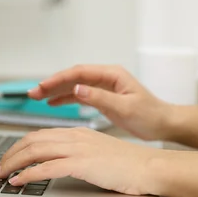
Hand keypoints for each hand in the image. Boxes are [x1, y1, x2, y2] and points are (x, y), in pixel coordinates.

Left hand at [0, 127, 160, 194]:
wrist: (149, 166)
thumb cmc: (127, 165)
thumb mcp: (98, 153)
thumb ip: (78, 154)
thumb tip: (58, 163)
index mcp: (77, 133)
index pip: (39, 135)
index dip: (19, 147)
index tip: (8, 159)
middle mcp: (74, 137)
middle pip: (31, 140)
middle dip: (9, 155)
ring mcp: (78, 149)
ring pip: (34, 151)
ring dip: (13, 164)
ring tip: (0, 176)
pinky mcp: (82, 164)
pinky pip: (46, 168)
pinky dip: (28, 174)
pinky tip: (18, 182)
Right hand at [27, 65, 172, 140]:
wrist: (164, 124)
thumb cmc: (150, 115)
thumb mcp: (125, 107)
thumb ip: (100, 98)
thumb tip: (78, 89)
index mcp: (112, 75)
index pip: (79, 73)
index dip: (58, 79)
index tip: (43, 86)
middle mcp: (106, 77)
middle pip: (73, 77)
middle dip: (52, 83)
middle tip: (33, 92)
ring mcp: (104, 87)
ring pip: (74, 85)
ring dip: (56, 90)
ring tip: (37, 97)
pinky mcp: (103, 97)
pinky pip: (80, 95)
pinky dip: (65, 98)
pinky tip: (53, 102)